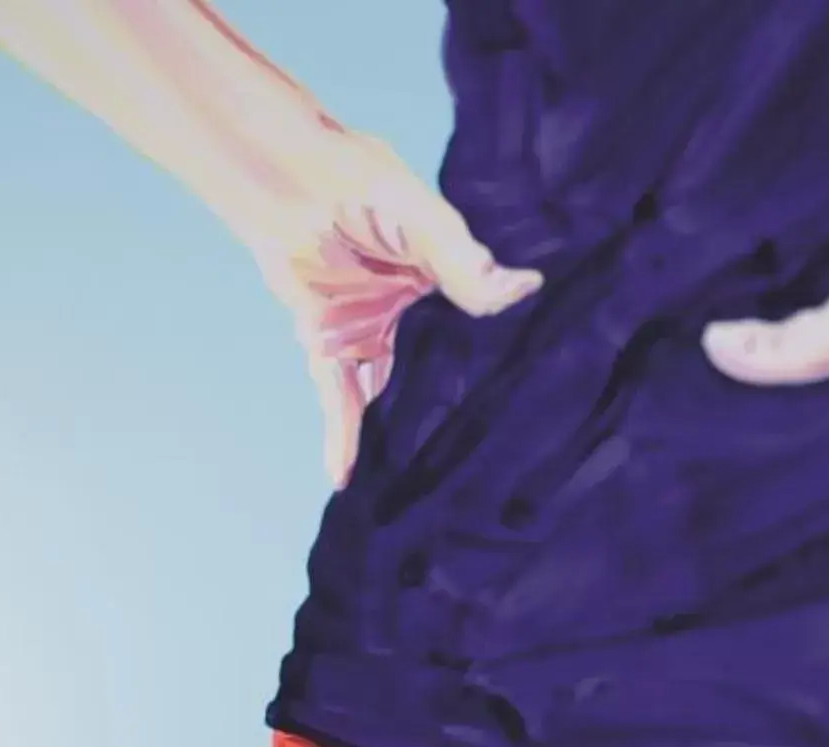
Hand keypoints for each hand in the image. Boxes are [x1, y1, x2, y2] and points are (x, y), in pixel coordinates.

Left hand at [247, 131, 542, 485]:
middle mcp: (414, 317)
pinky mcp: (329, 347)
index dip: (507, 367)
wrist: (284, 178)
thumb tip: (524, 290)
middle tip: (498, 464)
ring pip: (395, 398)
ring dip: (407, 437)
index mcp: (447, 282)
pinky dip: (341, 437)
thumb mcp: (421, 216)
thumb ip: (463, 259)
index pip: (485, 335)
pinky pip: (338, 399)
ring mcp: (372, 335)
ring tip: (436, 487)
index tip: (544, 407)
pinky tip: (345, 476)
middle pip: (444, 376)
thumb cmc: (357, 181)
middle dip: (465, 416)